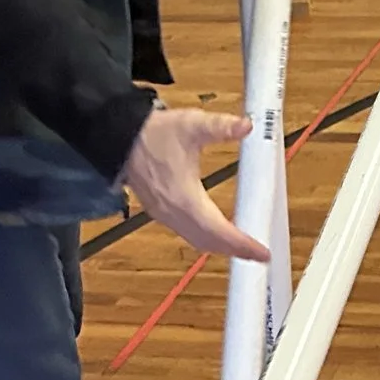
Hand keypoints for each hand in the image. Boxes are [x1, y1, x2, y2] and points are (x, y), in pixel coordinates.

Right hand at [121, 107, 269, 258]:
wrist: (118, 137)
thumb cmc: (154, 133)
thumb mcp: (191, 125)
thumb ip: (220, 126)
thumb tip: (246, 126)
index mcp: (184, 198)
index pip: (218, 231)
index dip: (241, 244)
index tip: (262, 253)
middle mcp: (173, 213)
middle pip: (209, 242)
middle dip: (235, 251)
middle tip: (260, 254)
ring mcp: (164, 214)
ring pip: (196, 241)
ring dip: (220, 247)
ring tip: (244, 248)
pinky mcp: (159, 211)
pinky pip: (187, 234)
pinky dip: (206, 239)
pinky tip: (217, 232)